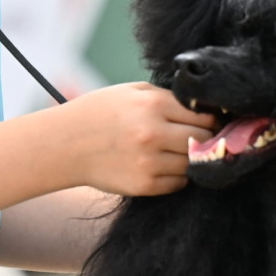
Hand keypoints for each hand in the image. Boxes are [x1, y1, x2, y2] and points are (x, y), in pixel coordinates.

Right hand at [54, 83, 214, 197]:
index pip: (203, 115)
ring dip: (190, 158)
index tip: (208, 123)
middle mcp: (153, 133)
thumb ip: (166, 96)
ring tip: (177, 152)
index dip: (210, 119)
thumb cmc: (100, 113)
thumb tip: (202, 107)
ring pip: (192, 163)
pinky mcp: (143, 184)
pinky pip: (178, 183)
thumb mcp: (131, 91)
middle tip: (199, 139)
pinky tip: (164, 165)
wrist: (65, 145)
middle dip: (205, 139)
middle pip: (202, 140)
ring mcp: (149, 162)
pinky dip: (177, 176)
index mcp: (153, 105)